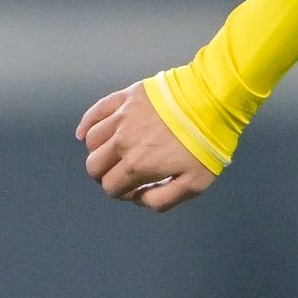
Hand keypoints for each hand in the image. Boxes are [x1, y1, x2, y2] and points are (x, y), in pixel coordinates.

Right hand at [78, 84, 216, 211]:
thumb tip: (139, 198)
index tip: (135, 188)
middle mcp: (122, 142)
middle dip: (104, 175)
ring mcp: (121, 118)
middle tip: (122, 173)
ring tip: (113, 154)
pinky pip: (95, 112)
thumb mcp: (194, 184)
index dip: (121, 193)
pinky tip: (84, 134)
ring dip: (98, 152)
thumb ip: (163, 199)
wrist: (212, 100)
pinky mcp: (124, 98)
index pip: (111, 187)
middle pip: (94, 166)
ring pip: (92, 141)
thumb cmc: (206, 143)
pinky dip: (86, 125)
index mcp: (137, 165)